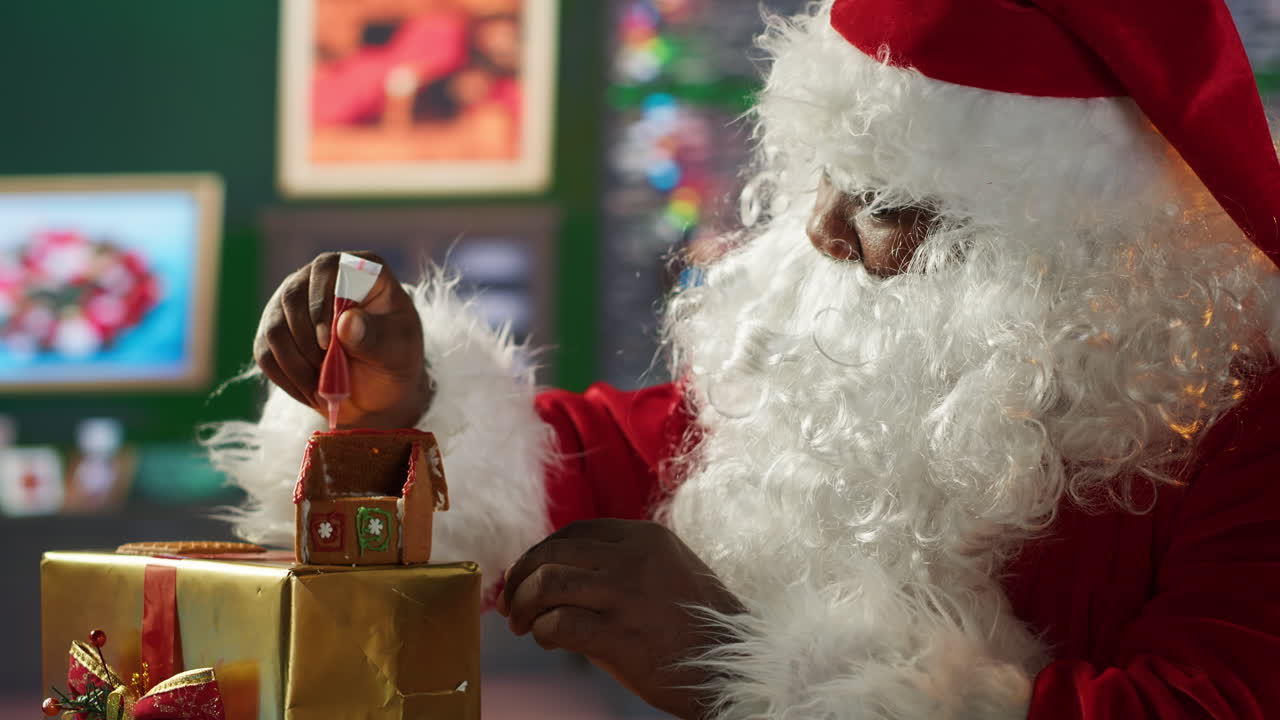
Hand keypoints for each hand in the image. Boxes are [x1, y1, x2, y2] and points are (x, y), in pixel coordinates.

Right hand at [254, 251, 430, 428]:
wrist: (379, 387)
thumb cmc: (394, 360)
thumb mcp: (397, 352)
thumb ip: (376, 337)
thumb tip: (346, 321)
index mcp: (360, 269)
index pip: (327, 268)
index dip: (322, 303)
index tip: (328, 342)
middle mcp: (321, 276)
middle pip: (292, 297)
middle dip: (307, 342)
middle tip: (328, 370)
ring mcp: (295, 301)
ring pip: (274, 327)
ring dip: (296, 364)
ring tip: (323, 385)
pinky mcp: (276, 328)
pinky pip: (265, 352)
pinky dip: (286, 377)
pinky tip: (310, 391)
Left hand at [497, 519, 743, 719]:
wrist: (731, 666)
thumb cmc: (695, 626)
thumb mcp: (665, 573)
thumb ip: (618, 566)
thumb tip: (550, 574)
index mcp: (645, 538)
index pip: (573, 532)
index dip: (540, 553)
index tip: (525, 576)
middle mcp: (633, 558)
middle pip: (552, 553)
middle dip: (520, 578)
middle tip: (511, 605)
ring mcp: (626, 595)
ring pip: (547, 582)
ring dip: (523, 604)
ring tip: (521, 624)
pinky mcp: (620, 635)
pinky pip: (558, 624)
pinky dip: (542, 633)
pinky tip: (547, 641)